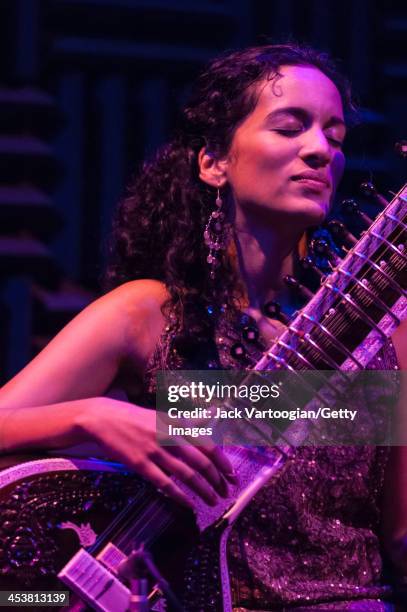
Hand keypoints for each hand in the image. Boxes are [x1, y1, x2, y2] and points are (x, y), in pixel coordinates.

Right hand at [76, 397, 236, 507]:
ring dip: (203, 491)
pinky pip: (165, 484)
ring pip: (187, 475)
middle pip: (201, 463)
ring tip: (213, 501)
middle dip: (217, 480)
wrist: (105, 418)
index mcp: (177, 424)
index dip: (223, 462)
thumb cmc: (135, 417)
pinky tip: (189, 505)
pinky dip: (180, 497)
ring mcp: (155, 451)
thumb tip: (211, 417)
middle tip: (226, 493)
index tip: (232, 475)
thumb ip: (188, 422)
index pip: (208, 446)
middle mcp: (169, 437)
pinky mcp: (141, 465)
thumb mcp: (164, 416)